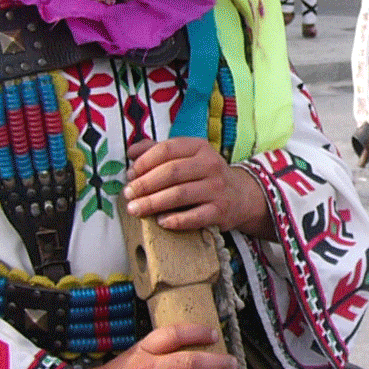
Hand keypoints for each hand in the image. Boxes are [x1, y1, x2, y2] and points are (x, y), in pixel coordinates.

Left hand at [124, 136, 272, 238]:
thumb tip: (131, 152)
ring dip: (153, 203)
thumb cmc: (203, 175)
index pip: (167, 149)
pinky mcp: (220, 211)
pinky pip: (195, 217)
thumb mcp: (187, 156)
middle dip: (145, 184)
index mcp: (199, 147)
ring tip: (135, 209)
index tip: (130, 174)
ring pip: (180, 195)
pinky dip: (176, 220)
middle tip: (127, 194)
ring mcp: (217, 188)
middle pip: (171, 172)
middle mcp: (210, 165)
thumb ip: (158, 151)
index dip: (144, 161)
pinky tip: (160, 222)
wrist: (240, 195)